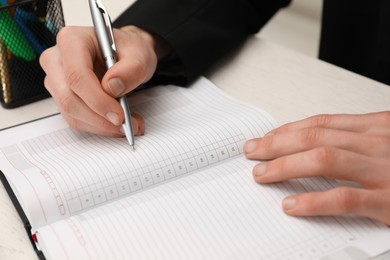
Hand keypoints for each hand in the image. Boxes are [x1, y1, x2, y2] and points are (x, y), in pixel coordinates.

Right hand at [40, 25, 167, 136]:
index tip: (119, 115)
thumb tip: (112, 87)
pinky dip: (98, 126)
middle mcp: (57, 59)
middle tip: (127, 124)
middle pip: (69, 97)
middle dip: (100, 117)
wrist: (125, 54)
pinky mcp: (62, 97)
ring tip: (129, 124)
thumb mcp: (140, 54)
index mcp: (72, 40)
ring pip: (71, 112)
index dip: (97, 100)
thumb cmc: (128, 50)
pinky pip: (76, 118)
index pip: (77, 75)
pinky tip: (117, 123)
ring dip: (101, 125)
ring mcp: (56, 79)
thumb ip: (131, 69)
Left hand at [244, 111, 389, 224]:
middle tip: (253, 152)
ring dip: (286, 166)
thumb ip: (356, 142)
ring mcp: (384, 171)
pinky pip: (344, 198)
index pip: (322, 124)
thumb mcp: (388, 145)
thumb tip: (312, 146)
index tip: (266, 138)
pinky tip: (292, 204)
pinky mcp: (389, 201)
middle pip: (315, 138)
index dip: (288, 131)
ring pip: (323, 160)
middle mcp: (378, 144)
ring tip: (262, 174)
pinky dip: (313, 201)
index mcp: (377, 128)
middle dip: (277, 145)